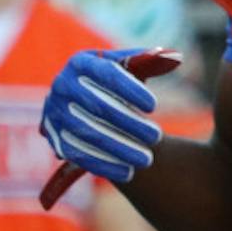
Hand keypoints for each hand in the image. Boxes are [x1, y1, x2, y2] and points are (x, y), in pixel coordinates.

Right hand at [39, 48, 180, 208]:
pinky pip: (78, 153)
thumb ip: (152, 61)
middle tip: (157, 136)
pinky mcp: (55, 137)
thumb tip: (176, 58)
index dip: (130, 90)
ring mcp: (55, 112)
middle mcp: (62, 85)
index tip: (153, 106)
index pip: (107, 74)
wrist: (79, 103)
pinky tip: (127, 172)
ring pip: (88, 133)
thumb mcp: (128, 67)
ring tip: (146, 159)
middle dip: (130, 123)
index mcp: (81, 62)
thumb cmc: (112, 82)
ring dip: (119, 148)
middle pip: (97, 106)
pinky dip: (103, 164)